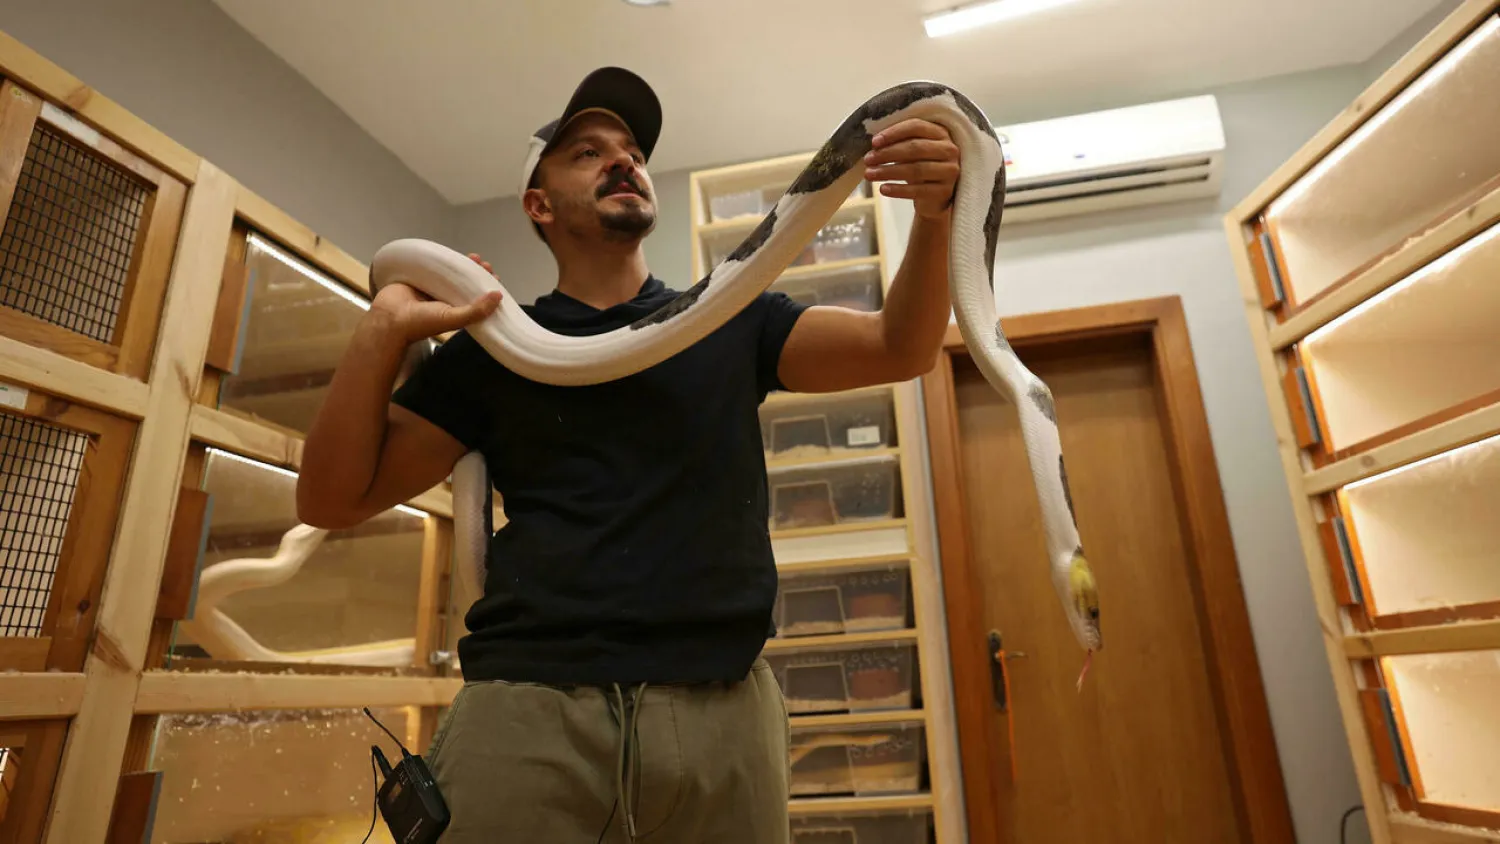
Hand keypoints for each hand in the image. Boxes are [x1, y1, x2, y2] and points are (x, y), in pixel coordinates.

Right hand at [371, 252, 501, 343]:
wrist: (389, 318)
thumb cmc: (420, 323)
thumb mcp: (452, 319)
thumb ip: (476, 310)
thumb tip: (498, 296)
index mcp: (456, 312)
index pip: (477, 299)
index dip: (487, 289)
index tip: (495, 279)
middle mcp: (447, 301)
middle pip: (467, 284)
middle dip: (478, 274)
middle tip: (485, 265)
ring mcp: (434, 289)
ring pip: (453, 274)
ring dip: (464, 265)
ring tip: (474, 257)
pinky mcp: (422, 278)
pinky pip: (436, 267)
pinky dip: (446, 261)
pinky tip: (454, 254)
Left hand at [864, 119, 959, 219]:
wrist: (934, 197)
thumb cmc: (919, 166)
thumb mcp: (912, 151)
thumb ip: (899, 142)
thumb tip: (873, 144)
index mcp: (941, 132)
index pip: (916, 126)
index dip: (894, 133)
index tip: (874, 142)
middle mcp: (949, 150)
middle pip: (915, 148)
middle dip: (888, 153)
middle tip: (868, 159)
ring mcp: (950, 171)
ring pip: (916, 169)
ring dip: (889, 171)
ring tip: (870, 174)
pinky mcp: (945, 191)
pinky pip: (918, 190)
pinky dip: (898, 190)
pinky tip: (883, 189)